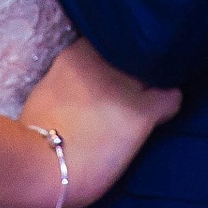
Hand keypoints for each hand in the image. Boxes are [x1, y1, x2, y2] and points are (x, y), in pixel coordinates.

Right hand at [19, 38, 181, 207]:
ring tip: (149, 101)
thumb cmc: (36, 135)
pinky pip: (171, 98)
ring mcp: (124, 84)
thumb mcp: (46, 93)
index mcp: (76, 54)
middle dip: (135, 69)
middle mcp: (104, 61)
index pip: (108, 43)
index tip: (115, 72)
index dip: (115, 58)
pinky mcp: (141, 111)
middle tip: (134, 89)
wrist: (41, 164)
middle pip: (132, 55)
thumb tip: (77, 89)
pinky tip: (162, 115)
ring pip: (154, 73)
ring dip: (152, 86)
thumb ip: (66, 82)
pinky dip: (170, 104)